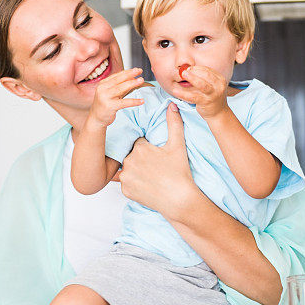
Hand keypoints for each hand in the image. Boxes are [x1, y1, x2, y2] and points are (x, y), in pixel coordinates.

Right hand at [87, 68, 145, 126]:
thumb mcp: (112, 94)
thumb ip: (121, 86)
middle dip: (130, 74)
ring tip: (141, 80)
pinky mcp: (110, 106)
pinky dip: (134, 101)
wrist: (96, 119)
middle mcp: (102, 89)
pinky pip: (124, 102)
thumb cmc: (105, 105)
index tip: (136, 70)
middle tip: (140, 71)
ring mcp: (105, 97)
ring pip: (121, 88)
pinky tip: (141, 101)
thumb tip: (133, 78)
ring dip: (132, 84)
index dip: (127, 72)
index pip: (116, 76)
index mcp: (103, 84)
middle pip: (118, 80)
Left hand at [118, 103, 199, 221]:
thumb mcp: (177, 145)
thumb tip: (172, 104)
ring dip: (136, 171)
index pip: (139, 143)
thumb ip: (174, 123)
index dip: (148, 149)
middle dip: (141, 160)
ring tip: (151, 177)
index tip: (157, 157)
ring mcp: (125, 177)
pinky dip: (134, 184)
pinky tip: (146, 186)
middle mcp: (129, 161)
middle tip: (156, 168)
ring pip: (128, 169)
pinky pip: (126, 183)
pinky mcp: (125, 190)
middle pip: (132, 156)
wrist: (178, 200)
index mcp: (140, 148)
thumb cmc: (179, 171)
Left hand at [171, 65, 229, 119]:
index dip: (197, 68)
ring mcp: (213, 94)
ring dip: (192, 78)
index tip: (188, 68)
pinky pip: (193, 97)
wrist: (218, 113)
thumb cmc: (212, 98)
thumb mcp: (211, 86)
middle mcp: (218, 86)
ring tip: (183, 75)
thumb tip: (189, 70)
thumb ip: (203, 78)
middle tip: (184, 71)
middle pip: (206, 75)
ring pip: (201, 84)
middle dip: (194, 71)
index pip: (208, 70)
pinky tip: (176, 91)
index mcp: (220, 80)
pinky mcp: (206, 102)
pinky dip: (184, 93)